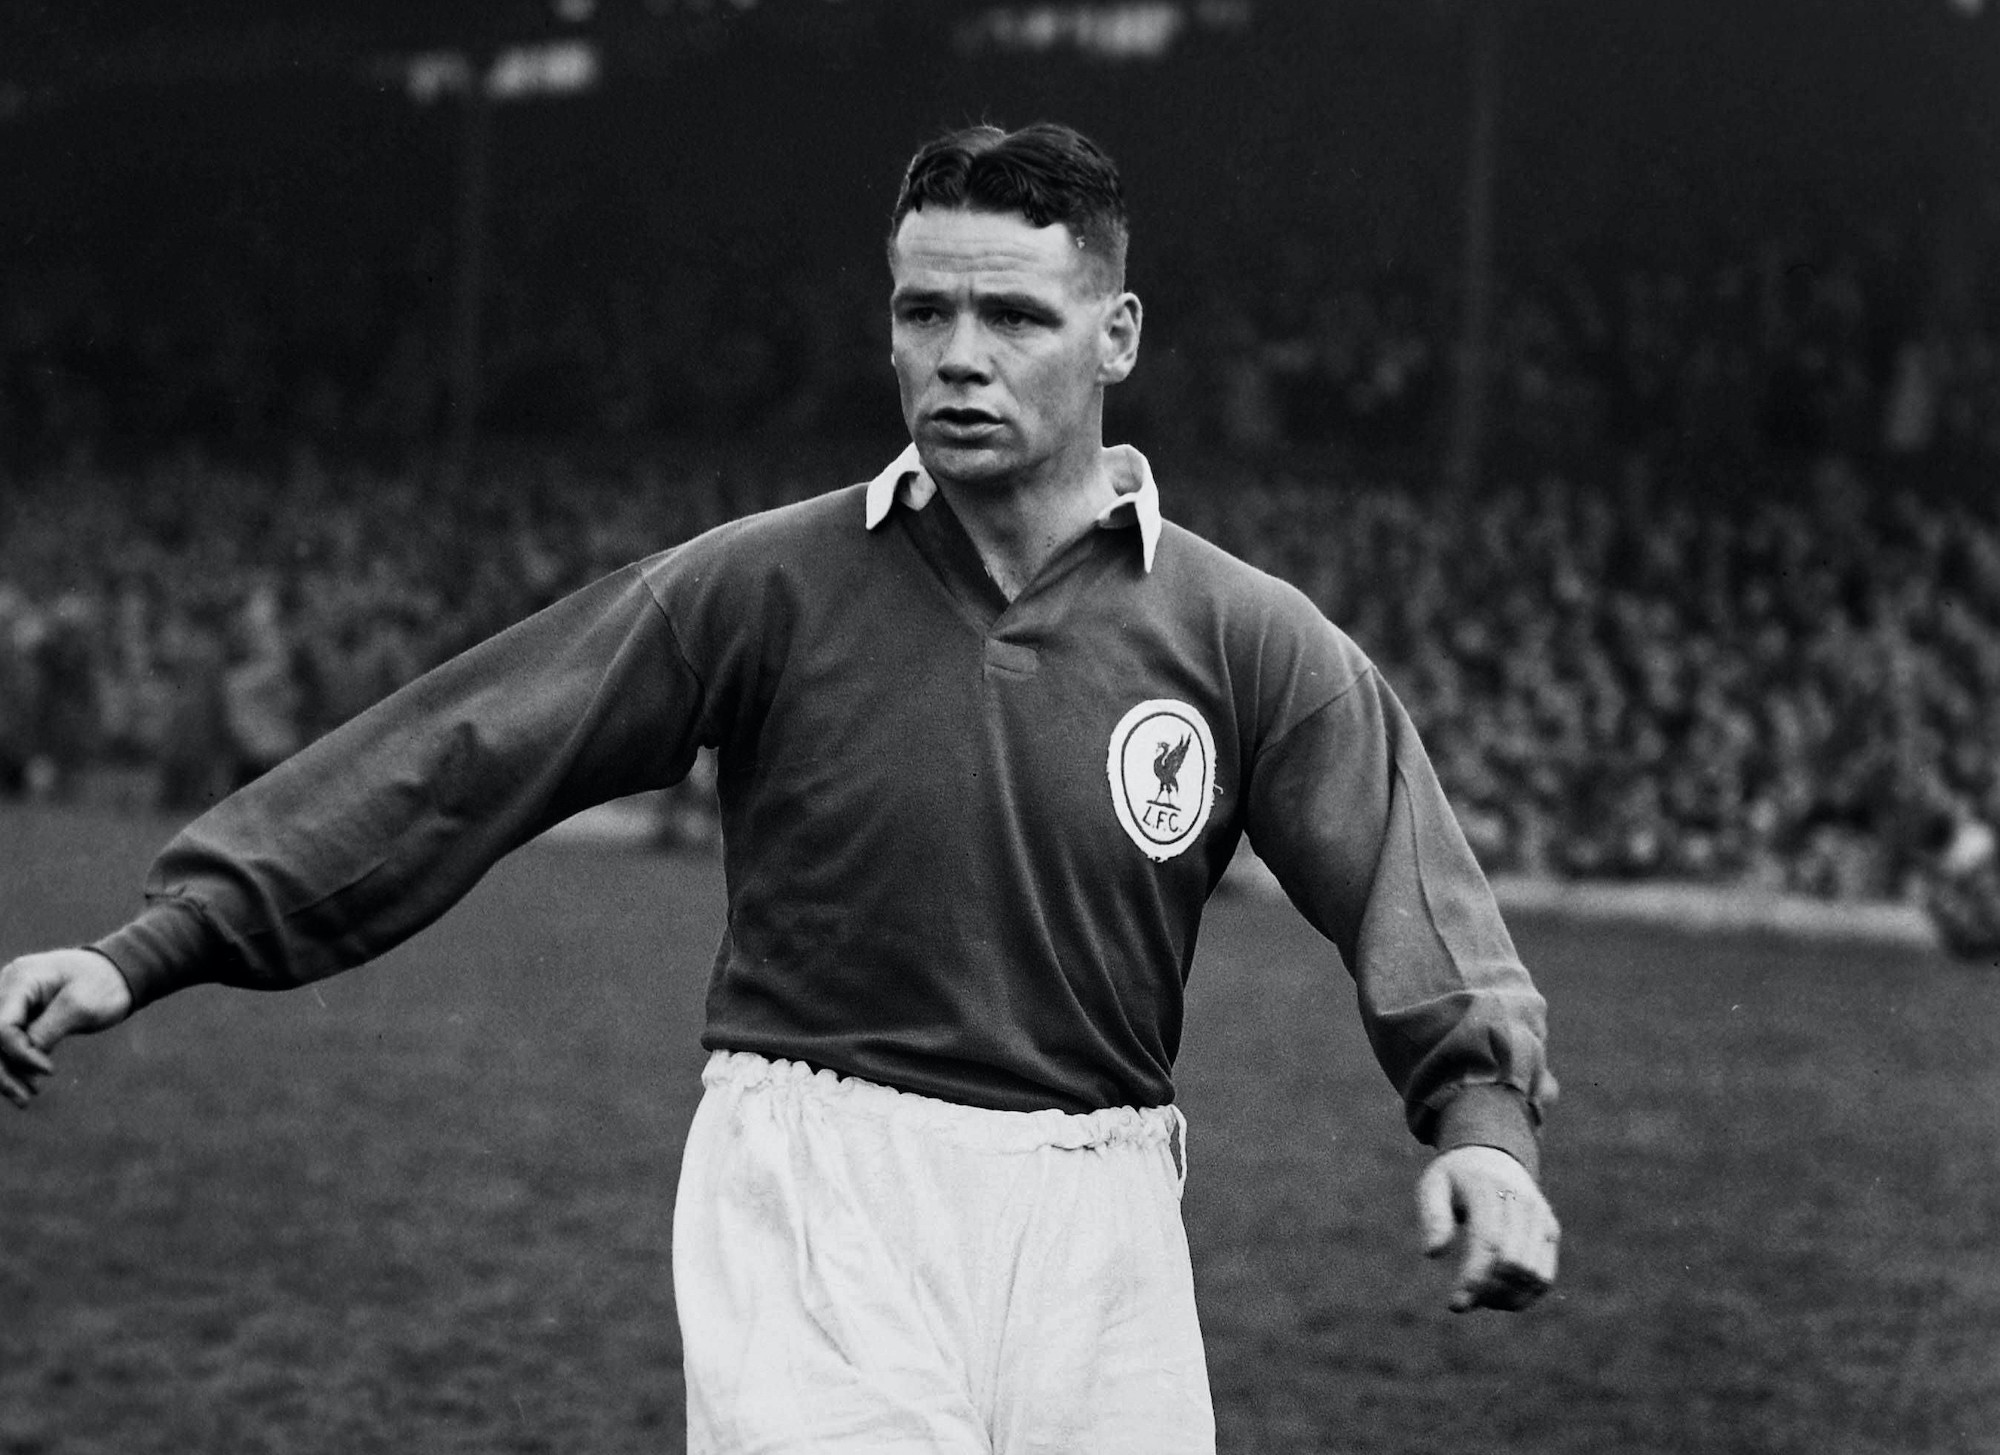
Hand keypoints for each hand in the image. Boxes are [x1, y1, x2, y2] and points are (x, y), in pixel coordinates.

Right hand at [0, 949, 134, 1107]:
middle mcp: (7, 989)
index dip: (19, 1053)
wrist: (119, 973)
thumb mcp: (81, 1006)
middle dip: (4, 1070)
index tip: (50, 1071)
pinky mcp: (18, 1017)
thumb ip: (47, 1030)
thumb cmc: (104, 984)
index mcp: (20, 979)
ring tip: (26, 1099)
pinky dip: (14, 1065)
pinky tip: (24, 1087)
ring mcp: (11, 1003)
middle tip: (27, 1097)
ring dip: (5, 1073)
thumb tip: (22, 1061)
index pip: (2, 1026)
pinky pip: (6, 1044)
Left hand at [1417, 1144, 1559, 1312]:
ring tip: (1479, 1297)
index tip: (1455, 1303)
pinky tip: (1499, 1298)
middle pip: (1513, 1262)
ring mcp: (1540, 1217)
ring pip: (1533, 1274)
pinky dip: (1525, 1296)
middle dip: (1487, 1291)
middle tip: (1461, 1300)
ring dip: (1506, 1298)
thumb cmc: (1456, 1178)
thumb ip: (1432, 1216)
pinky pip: (1545, 1276)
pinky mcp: (1551, 1231)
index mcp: (1488, 1189)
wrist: (1493, 1155)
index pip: (1488, 1241)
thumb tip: (1433, 1252)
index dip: (1475, 1277)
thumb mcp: (1433, 1186)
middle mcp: (1522, 1202)